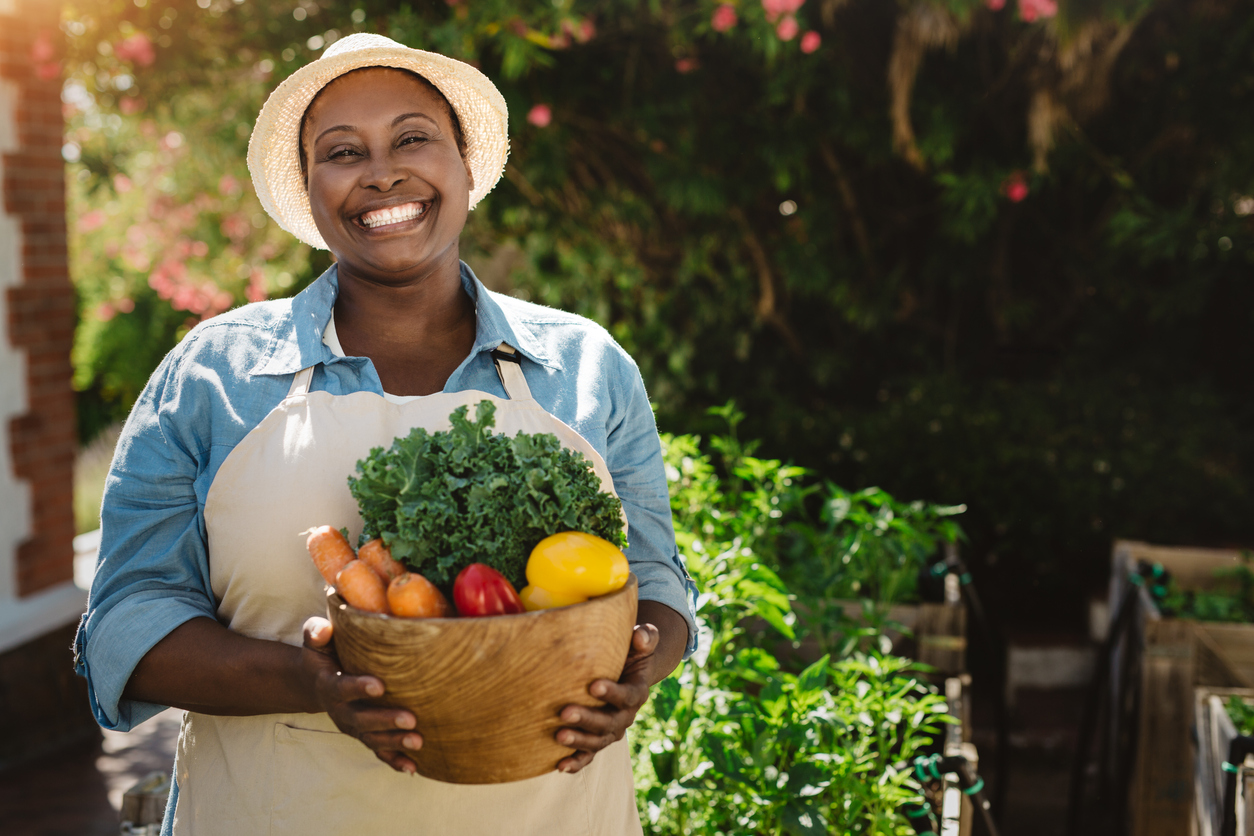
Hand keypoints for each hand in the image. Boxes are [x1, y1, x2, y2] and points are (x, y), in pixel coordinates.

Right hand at [301, 616, 421, 773]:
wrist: (317, 679)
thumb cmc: (324, 653)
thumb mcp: (315, 640)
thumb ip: (316, 632)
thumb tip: (324, 629)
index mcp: (329, 686)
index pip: (342, 689)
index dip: (359, 688)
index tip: (380, 685)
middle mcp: (341, 711)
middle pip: (362, 720)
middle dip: (385, 721)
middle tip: (410, 718)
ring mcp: (353, 726)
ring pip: (373, 739)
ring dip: (395, 742)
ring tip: (418, 741)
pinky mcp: (364, 734)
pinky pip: (379, 751)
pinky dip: (394, 761)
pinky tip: (412, 767)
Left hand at [555, 622, 660, 773]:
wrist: (626, 673)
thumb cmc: (630, 653)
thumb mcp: (642, 643)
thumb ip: (646, 636)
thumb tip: (639, 635)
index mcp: (637, 692)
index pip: (628, 696)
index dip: (613, 693)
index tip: (593, 685)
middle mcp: (626, 716)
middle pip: (609, 723)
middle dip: (587, 719)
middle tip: (565, 712)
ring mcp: (611, 730)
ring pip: (598, 741)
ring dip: (579, 741)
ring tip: (558, 736)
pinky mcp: (597, 739)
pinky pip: (589, 755)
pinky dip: (576, 762)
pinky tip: (560, 766)